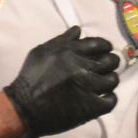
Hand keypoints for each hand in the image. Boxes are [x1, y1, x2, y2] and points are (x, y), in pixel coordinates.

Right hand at [2, 27, 119, 137]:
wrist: (24, 108)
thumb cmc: (30, 78)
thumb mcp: (41, 52)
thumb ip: (62, 40)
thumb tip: (78, 30)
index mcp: (70, 52)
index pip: (100, 44)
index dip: (105, 48)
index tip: (102, 53)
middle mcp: (81, 67)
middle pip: (111, 60)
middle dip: (110, 63)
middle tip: (103, 69)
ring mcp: (88, 88)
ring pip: (113, 80)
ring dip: (109, 81)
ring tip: (101, 85)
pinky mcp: (91, 107)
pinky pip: (111, 100)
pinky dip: (108, 99)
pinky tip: (100, 98)